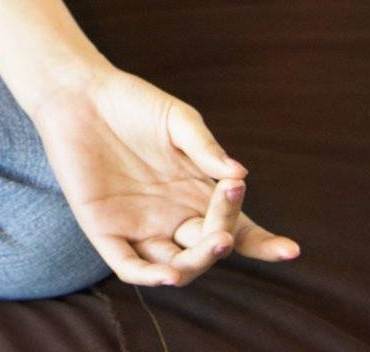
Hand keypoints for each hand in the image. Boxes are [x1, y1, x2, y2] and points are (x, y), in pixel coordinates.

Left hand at [27, 63, 301, 287]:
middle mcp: (172, 216)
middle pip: (209, 248)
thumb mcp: (176, 119)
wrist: (78, 92)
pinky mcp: (104, 229)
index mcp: (196, 194)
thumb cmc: (132, 104)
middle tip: (225, 225)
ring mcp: (138, 225)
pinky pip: (128, 266)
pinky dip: (148, 276)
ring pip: (176, 266)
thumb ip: (205, 147)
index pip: (237, 229)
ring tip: (213, 242)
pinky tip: (169, 272)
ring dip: (195, 264)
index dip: (264, 245)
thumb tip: (239, 174)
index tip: (290, 250)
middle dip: (224, 242)